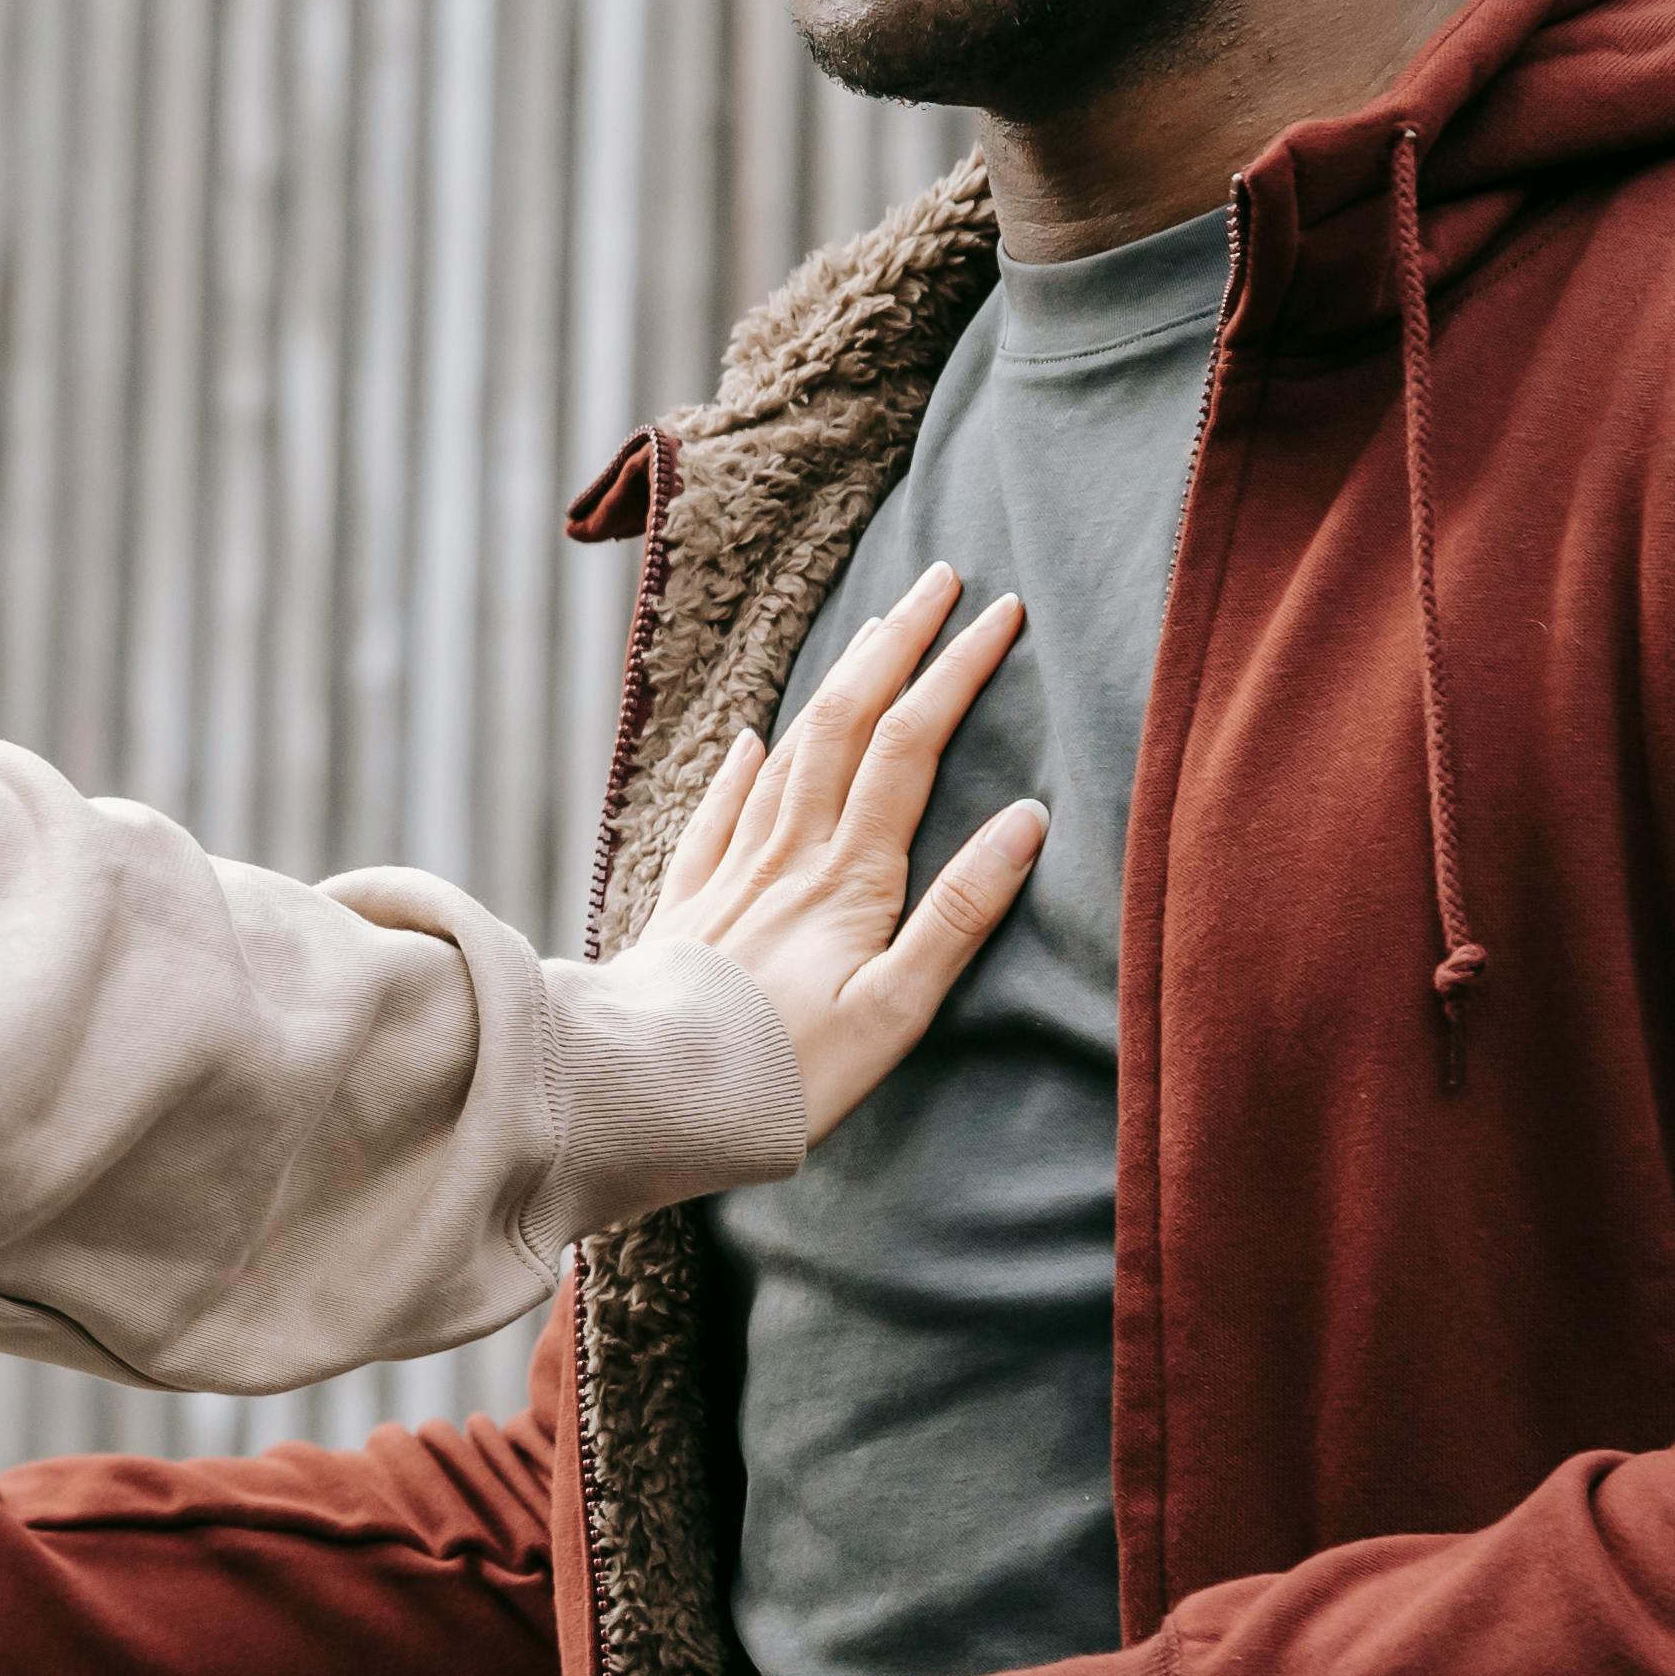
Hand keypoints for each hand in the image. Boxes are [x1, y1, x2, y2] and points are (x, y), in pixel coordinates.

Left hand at [639, 563, 1048, 1138]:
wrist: (649, 1097)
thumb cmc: (786, 1073)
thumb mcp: (896, 1009)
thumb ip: (958, 913)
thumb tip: (1026, 820)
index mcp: (848, 875)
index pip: (912, 743)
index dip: (956, 671)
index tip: (1000, 614)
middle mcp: (788, 854)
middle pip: (848, 721)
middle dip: (899, 642)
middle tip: (941, 579)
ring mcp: (732, 872)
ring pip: (788, 750)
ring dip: (835, 683)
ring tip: (869, 631)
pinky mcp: (689, 904)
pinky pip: (717, 812)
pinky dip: (740, 766)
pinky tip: (748, 738)